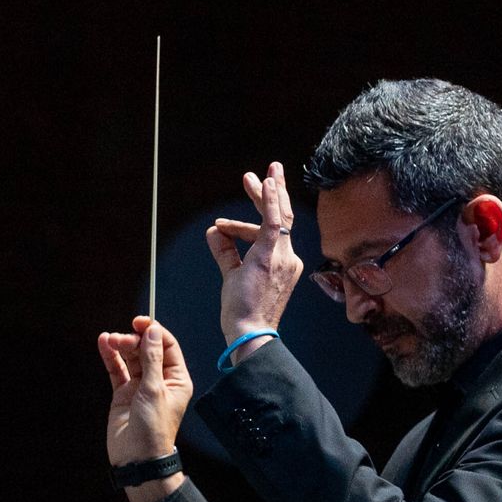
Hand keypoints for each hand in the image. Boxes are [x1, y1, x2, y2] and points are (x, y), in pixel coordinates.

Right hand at [97, 317, 191, 501]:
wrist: (137, 458)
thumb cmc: (153, 428)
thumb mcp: (155, 390)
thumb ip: (152, 359)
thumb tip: (153, 331)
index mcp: (176, 379)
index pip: (167, 347)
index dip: (154, 332)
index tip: (139, 322)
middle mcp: (159, 381)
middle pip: (146, 349)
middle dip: (133, 340)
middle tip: (121, 339)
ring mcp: (140, 387)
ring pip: (130, 358)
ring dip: (120, 346)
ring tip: (108, 339)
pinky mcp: (123, 394)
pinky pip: (117, 370)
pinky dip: (110, 357)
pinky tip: (103, 344)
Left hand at [205, 161, 303, 346]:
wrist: (249, 332)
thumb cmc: (243, 313)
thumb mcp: (232, 276)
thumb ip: (225, 252)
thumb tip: (213, 231)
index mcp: (284, 264)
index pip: (272, 233)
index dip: (251, 221)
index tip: (224, 223)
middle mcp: (288, 258)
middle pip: (282, 217)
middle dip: (274, 192)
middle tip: (270, 169)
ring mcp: (282, 258)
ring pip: (276, 216)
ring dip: (264, 194)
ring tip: (249, 178)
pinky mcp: (270, 257)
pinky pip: (274, 223)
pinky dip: (270, 201)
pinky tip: (267, 182)